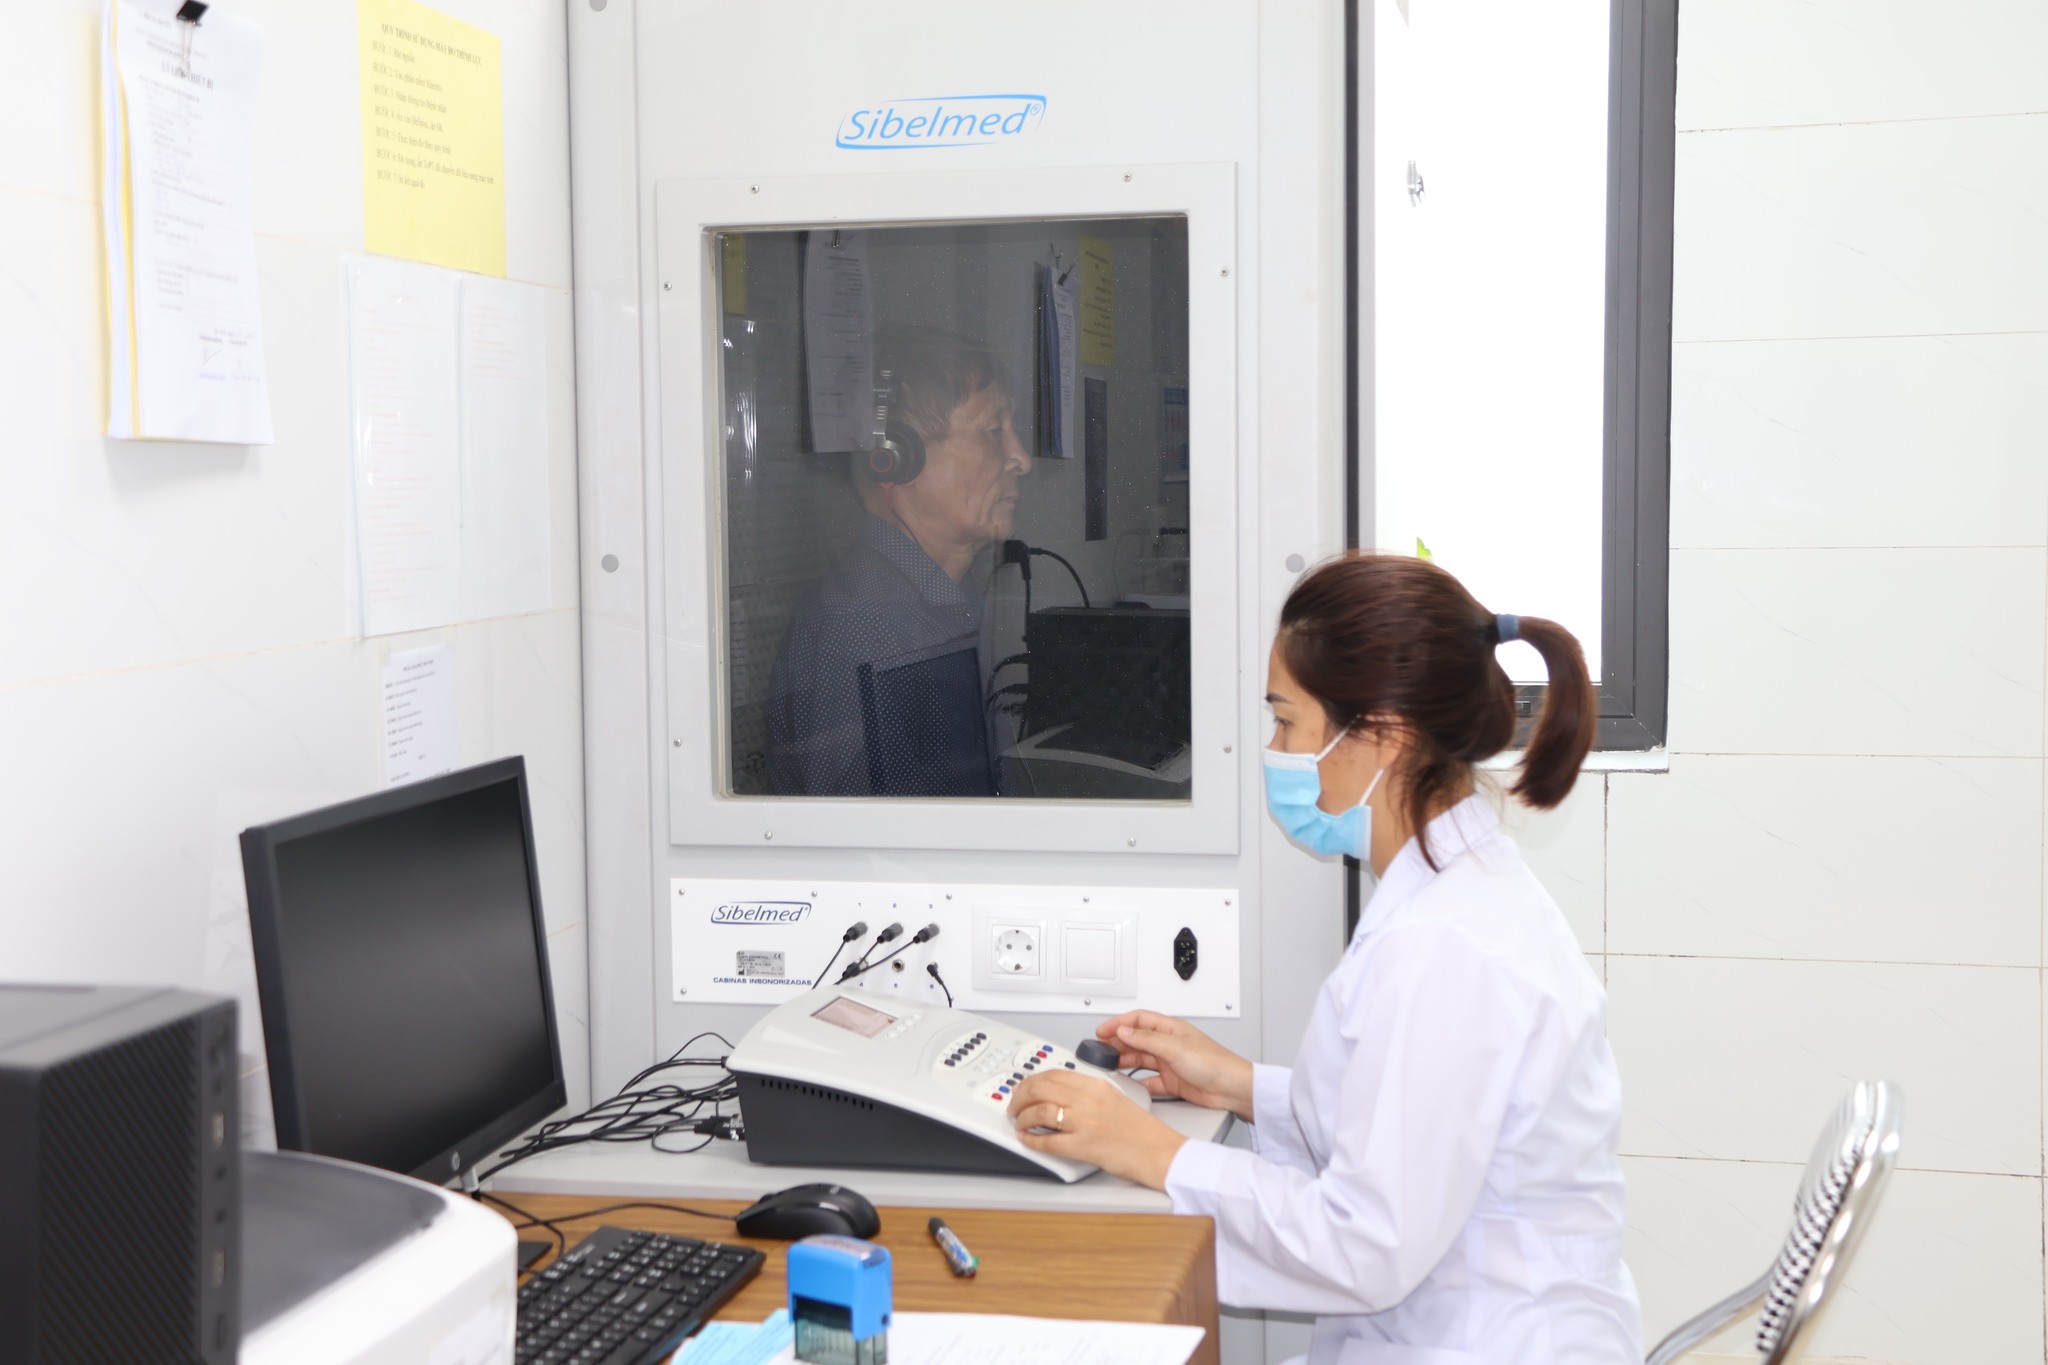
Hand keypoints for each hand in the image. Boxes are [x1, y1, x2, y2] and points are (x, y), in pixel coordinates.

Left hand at [1005, 1071, 1186, 1189]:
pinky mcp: (1083, 1145)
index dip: (1031, 1080)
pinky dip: (1032, 1140)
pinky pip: (1048, 1141)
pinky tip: (1027, 1140)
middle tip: (1014, 1104)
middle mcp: (1088, 1099)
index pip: (1054, 1074)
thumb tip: (1060, 1095)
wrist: (1159, 1151)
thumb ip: (1088, 1094)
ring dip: (1022, 1118)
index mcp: (1096, 1085)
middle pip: (1040, 1088)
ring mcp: (1085, 1122)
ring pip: (1039, 1111)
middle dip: (1020, 1096)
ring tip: (1019, 1122)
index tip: (1023, 1087)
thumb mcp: (1114, 1098)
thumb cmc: (1140, 1130)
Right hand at [1095, 1010, 1254, 1121]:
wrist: (1232, 1089)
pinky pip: (1148, 1081)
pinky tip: (1129, 1085)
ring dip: (1125, 1062)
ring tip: (1110, 1066)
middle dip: (1117, 1043)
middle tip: (1101, 1051)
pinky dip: (1137, 1083)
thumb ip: (1147, 1040)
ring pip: (1140, 1060)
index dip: (1119, 1023)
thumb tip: (1124, 1031)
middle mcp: (1169, 1044)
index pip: (1138, 1020)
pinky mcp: (1172, 1082)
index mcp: (1170, 1029)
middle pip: (1136, 1040)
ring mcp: (1170, 1063)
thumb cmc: (1215, 1063)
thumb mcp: (1175, 1048)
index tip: (1102, 1032)